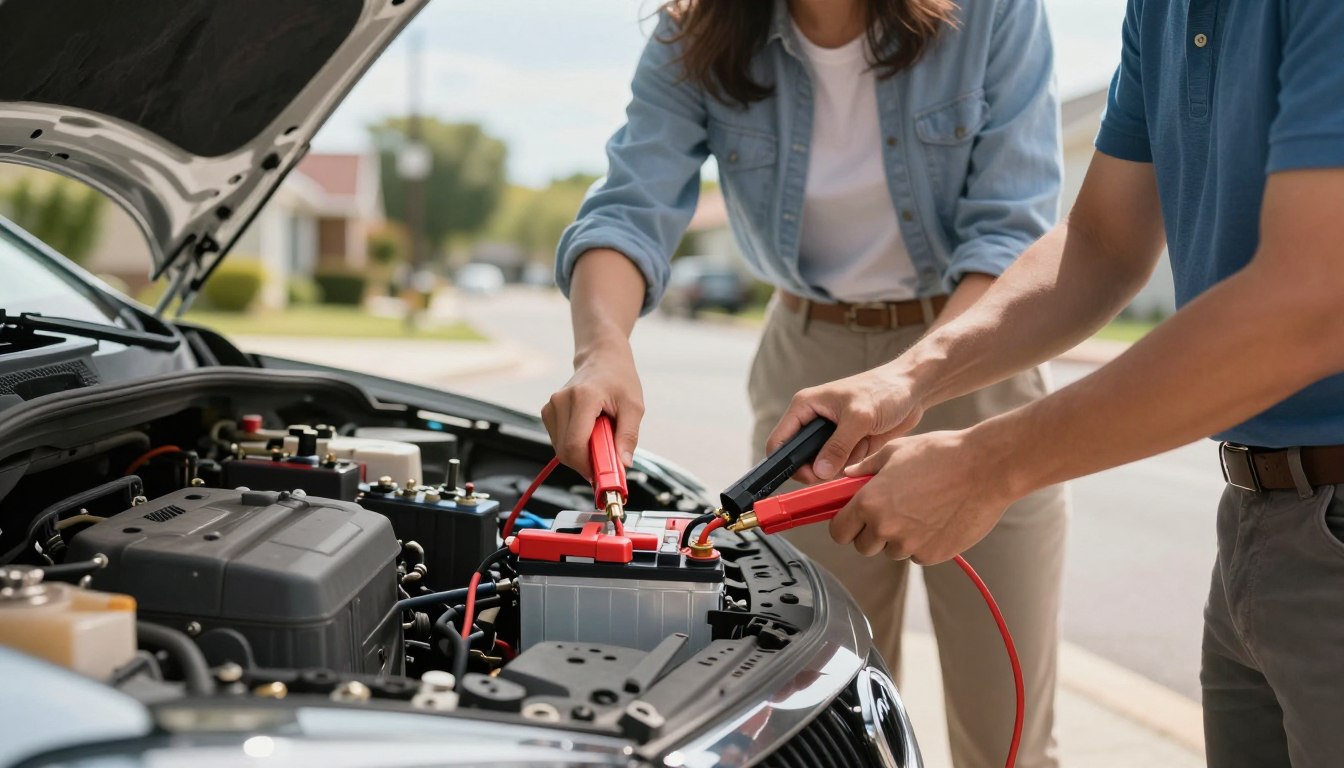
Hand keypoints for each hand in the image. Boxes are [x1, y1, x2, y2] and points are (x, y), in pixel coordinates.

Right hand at [541, 341, 643, 479]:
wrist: (601, 358)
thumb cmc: (619, 379)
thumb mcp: (634, 406)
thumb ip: (628, 436)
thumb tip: (623, 465)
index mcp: (582, 397)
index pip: (575, 445)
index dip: (588, 467)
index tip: (605, 475)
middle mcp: (561, 401)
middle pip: (566, 451)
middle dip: (587, 463)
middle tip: (608, 460)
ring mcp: (551, 406)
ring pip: (561, 449)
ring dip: (581, 455)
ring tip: (601, 438)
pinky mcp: (548, 412)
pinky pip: (559, 441)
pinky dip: (575, 446)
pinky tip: (589, 433)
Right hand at [766, 364, 923, 482]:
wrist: (913, 389)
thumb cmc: (885, 390)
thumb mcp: (859, 417)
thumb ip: (838, 446)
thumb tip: (819, 472)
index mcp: (805, 406)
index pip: (780, 441)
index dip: (786, 463)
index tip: (807, 477)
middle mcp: (813, 420)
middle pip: (800, 458)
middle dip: (818, 468)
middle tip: (839, 465)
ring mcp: (830, 434)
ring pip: (821, 465)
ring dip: (840, 464)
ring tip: (860, 443)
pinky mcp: (846, 443)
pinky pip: (840, 465)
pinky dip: (854, 462)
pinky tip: (868, 445)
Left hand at [828, 429, 1016, 564]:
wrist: (986, 468)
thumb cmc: (941, 454)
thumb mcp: (896, 451)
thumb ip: (867, 467)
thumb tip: (849, 474)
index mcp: (870, 502)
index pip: (839, 532)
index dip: (844, 525)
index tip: (852, 520)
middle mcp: (886, 528)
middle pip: (863, 546)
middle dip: (870, 533)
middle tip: (888, 512)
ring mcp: (910, 544)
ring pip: (892, 551)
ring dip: (898, 538)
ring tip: (919, 510)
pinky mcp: (933, 554)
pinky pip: (918, 554)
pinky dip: (922, 543)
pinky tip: (936, 518)